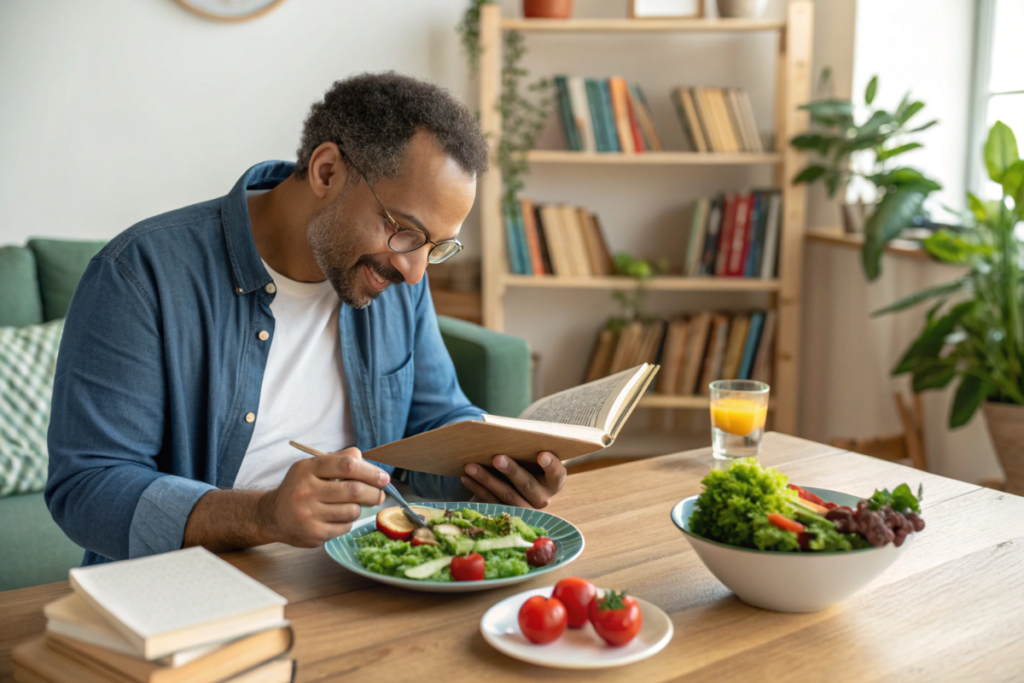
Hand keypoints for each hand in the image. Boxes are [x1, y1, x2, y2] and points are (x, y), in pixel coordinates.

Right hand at [257, 448, 387, 546]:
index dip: (370, 471)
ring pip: (352, 511)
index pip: (347, 465)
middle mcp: (306, 490)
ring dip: (359, 508)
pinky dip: (347, 522)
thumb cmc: (300, 487)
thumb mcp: (313, 467)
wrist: (272, 515)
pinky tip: (337, 517)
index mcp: (308, 469)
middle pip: (354, 490)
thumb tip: (365, 459)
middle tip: (380, 494)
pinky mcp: (313, 533)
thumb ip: (339, 459)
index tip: (384, 478)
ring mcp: (308, 514)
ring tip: (351, 505)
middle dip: (374, 493)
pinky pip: (345, 527)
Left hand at [460, 452, 565, 508]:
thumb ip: (526, 450)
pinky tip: (466, 477)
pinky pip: (491, 502)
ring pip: (506, 495)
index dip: (551, 465)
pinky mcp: (507, 514)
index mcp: (554, 482)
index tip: (542, 454)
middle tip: (497, 457)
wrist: (516, 484)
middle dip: (511, 470)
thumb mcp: (530, 458)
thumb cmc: (526, 463)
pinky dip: (477, 488)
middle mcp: (542, 498)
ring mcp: (525, 509)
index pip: (557, 474)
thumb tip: (505, 435)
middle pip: (527, 485)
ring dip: (487, 479)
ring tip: (471, 466)